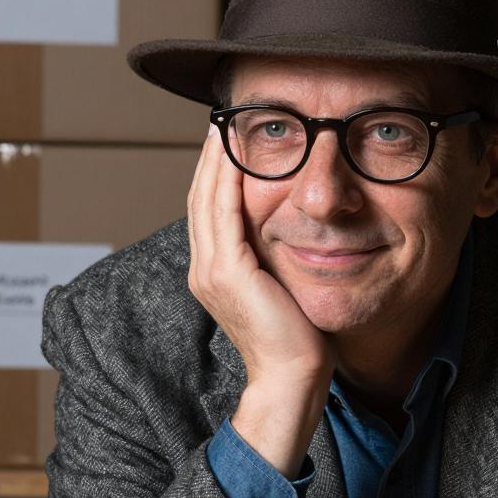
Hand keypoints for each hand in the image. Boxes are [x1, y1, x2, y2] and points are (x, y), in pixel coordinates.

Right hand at [187, 125, 336, 388]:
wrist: (292, 377)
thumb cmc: (297, 340)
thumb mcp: (281, 289)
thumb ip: (272, 260)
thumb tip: (289, 232)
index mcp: (214, 274)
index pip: (209, 212)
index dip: (215, 174)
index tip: (227, 141)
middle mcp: (205, 270)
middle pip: (200, 199)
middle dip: (211, 159)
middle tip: (220, 121)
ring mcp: (211, 271)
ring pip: (207, 200)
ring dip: (215, 160)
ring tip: (224, 126)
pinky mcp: (228, 271)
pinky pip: (223, 212)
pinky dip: (227, 180)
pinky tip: (236, 154)